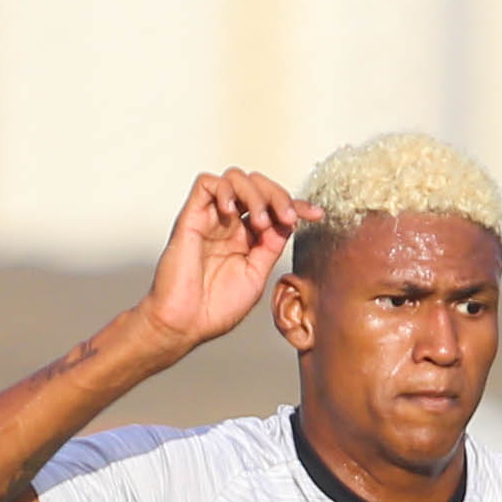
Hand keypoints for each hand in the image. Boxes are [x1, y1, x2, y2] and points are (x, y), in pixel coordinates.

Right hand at [136, 169, 301, 353]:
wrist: (185, 323)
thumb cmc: (215, 309)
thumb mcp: (256, 275)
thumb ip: (271, 246)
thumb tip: (287, 222)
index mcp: (246, 239)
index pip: (273, 209)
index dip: (295, 205)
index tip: (316, 214)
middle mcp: (229, 225)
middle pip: (257, 186)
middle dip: (278, 196)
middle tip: (287, 217)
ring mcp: (211, 219)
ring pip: (235, 179)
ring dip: (255, 194)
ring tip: (260, 222)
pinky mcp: (191, 217)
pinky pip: (207, 183)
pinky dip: (225, 189)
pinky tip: (232, 211)